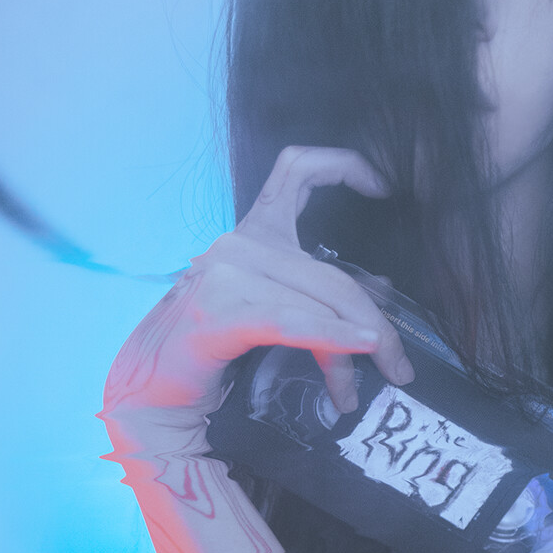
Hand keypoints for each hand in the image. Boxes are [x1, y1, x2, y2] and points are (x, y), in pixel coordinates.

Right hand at [102, 146, 412, 426]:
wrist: (151, 388)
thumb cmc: (211, 347)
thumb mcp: (271, 307)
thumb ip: (316, 293)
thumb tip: (381, 292)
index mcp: (253, 231)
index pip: (295, 168)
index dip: (342, 164)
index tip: (382, 186)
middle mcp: (239, 243)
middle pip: (333, 279)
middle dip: (377, 324)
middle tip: (401, 366)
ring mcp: (225, 273)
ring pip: (319, 307)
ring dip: (351, 353)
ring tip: (368, 387)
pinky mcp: (218, 311)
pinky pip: (291, 322)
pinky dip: (333, 337)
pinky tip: (363, 345)